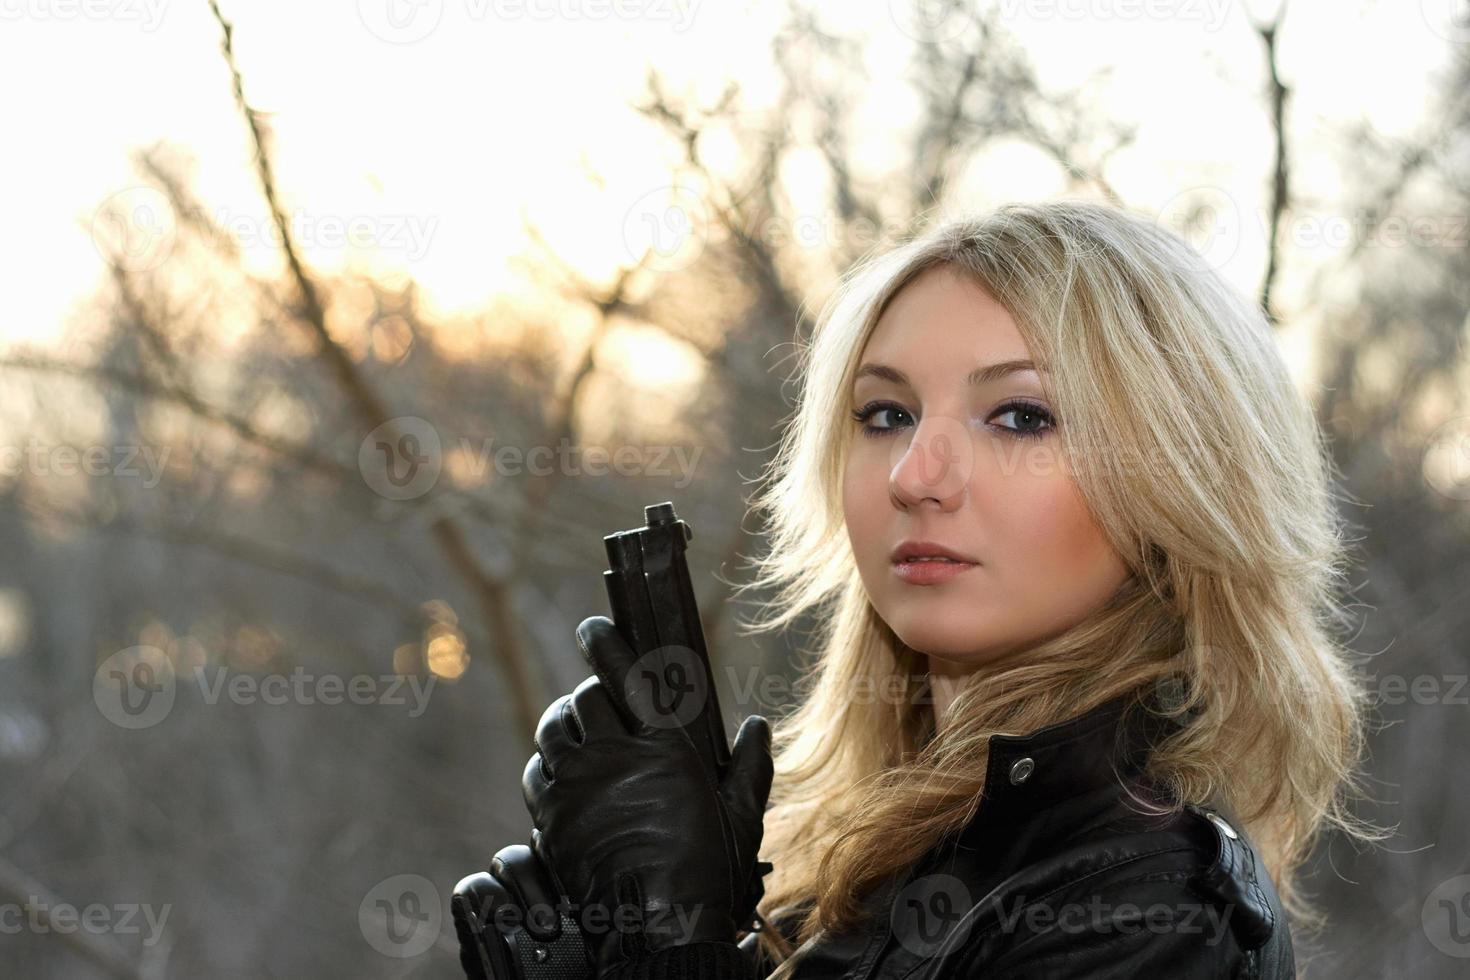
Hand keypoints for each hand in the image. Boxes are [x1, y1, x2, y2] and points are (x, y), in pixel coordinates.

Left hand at [522, 615, 773, 977]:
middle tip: (600, 702)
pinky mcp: (551, 817)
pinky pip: (538, 772)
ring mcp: (577, 787)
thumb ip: (749, 765)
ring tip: (577, 732)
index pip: (625, 675)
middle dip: (591, 693)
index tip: (592, 628)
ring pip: (553, 731)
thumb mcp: (741, 815)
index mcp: (663, 747)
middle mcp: (614, 758)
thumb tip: (756, 727)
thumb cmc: (705, 871)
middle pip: (584, 699)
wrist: (657, 925)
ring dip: (564, 725)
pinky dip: (548, 765)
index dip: (604, 643)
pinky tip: (562, 773)